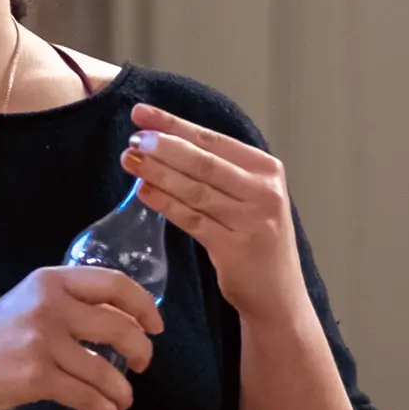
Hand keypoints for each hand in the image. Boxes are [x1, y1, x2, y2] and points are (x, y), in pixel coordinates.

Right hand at [0, 265, 164, 409]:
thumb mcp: (27, 304)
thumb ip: (67, 304)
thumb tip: (122, 321)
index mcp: (49, 280)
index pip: (113, 283)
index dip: (143, 305)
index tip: (155, 325)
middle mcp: (49, 305)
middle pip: (119, 327)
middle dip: (141, 351)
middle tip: (142, 365)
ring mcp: (42, 341)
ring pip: (106, 370)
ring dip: (122, 391)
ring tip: (123, 400)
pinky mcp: (36, 377)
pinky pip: (87, 396)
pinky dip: (104, 409)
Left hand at [121, 103, 306, 328]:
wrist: (278, 297)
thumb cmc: (257, 241)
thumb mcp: (250, 197)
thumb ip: (221, 171)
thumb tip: (166, 139)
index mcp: (267, 170)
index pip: (213, 139)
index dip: (174, 124)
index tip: (141, 113)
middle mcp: (265, 192)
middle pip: (204, 161)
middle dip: (163, 146)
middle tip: (133, 139)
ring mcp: (252, 221)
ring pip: (195, 189)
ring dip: (158, 172)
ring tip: (130, 160)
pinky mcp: (235, 249)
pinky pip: (192, 220)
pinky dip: (166, 204)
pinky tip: (144, 192)